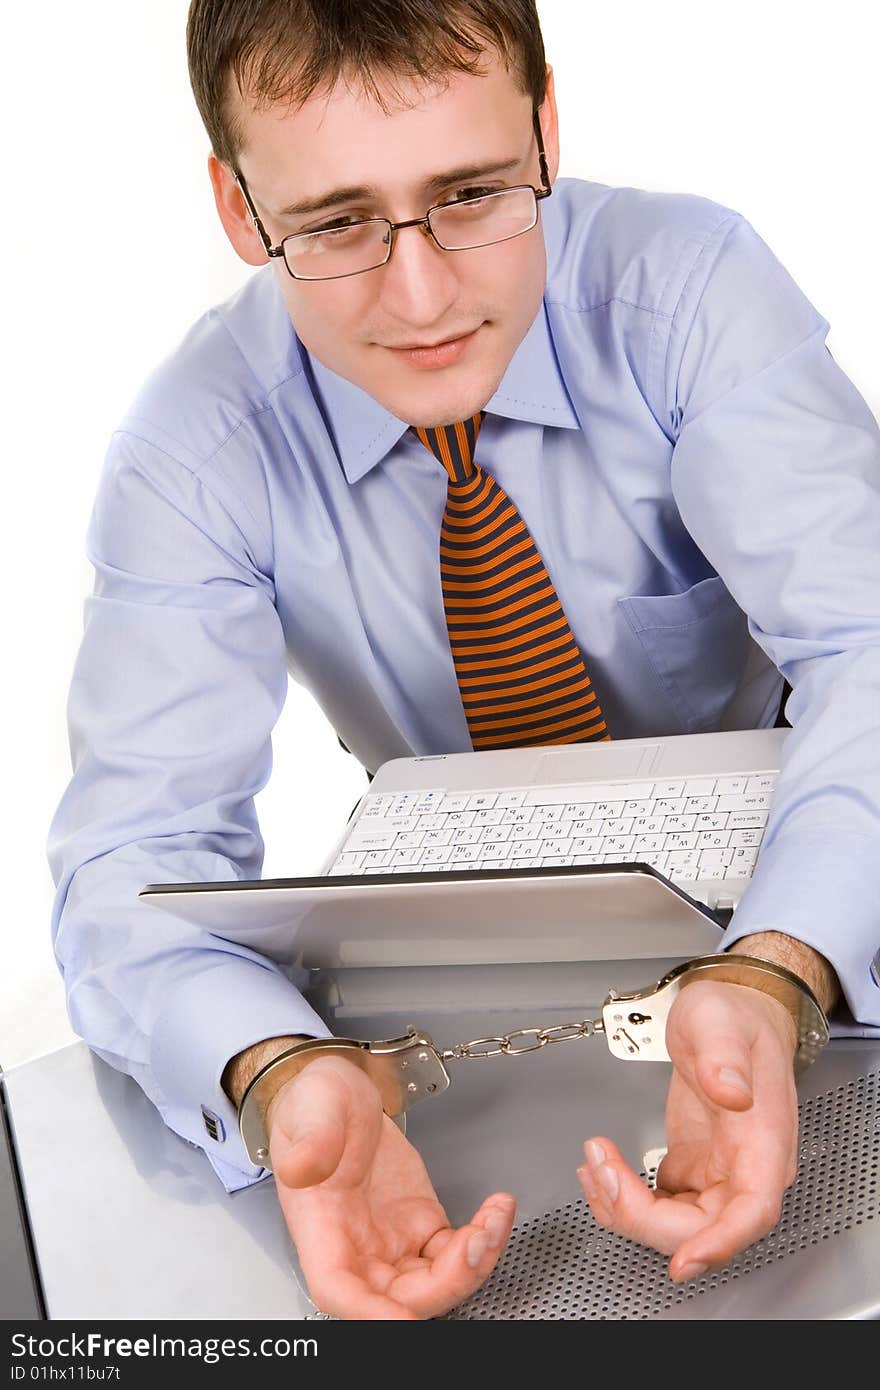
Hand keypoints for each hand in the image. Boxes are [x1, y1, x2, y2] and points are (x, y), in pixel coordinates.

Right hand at [266, 1053, 515, 1318]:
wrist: (342, 1092)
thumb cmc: (316, 1105)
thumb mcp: (312, 1108)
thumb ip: (311, 1139)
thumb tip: (306, 1164)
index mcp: (321, 1227)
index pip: (339, 1290)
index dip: (371, 1313)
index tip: (403, 1315)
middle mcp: (357, 1246)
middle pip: (400, 1299)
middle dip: (446, 1282)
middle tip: (475, 1240)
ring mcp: (392, 1241)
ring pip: (435, 1284)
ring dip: (473, 1263)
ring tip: (494, 1218)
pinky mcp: (421, 1225)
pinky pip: (456, 1253)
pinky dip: (483, 1240)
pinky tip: (495, 1210)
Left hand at [577, 980, 798, 1281]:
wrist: (731, 1012)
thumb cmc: (732, 1017)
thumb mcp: (719, 1021)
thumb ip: (724, 1056)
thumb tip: (731, 1090)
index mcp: (762, 1141)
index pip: (751, 1212)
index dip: (718, 1243)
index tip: (682, 1260)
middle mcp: (745, 1167)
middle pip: (704, 1227)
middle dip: (644, 1216)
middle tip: (601, 1171)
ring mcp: (719, 1172)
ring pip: (678, 1224)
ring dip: (628, 1210)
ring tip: (593, 1165)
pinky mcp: (694, 1167)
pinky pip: (663, 1205)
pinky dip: (628, 1199)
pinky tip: (603, 1171)